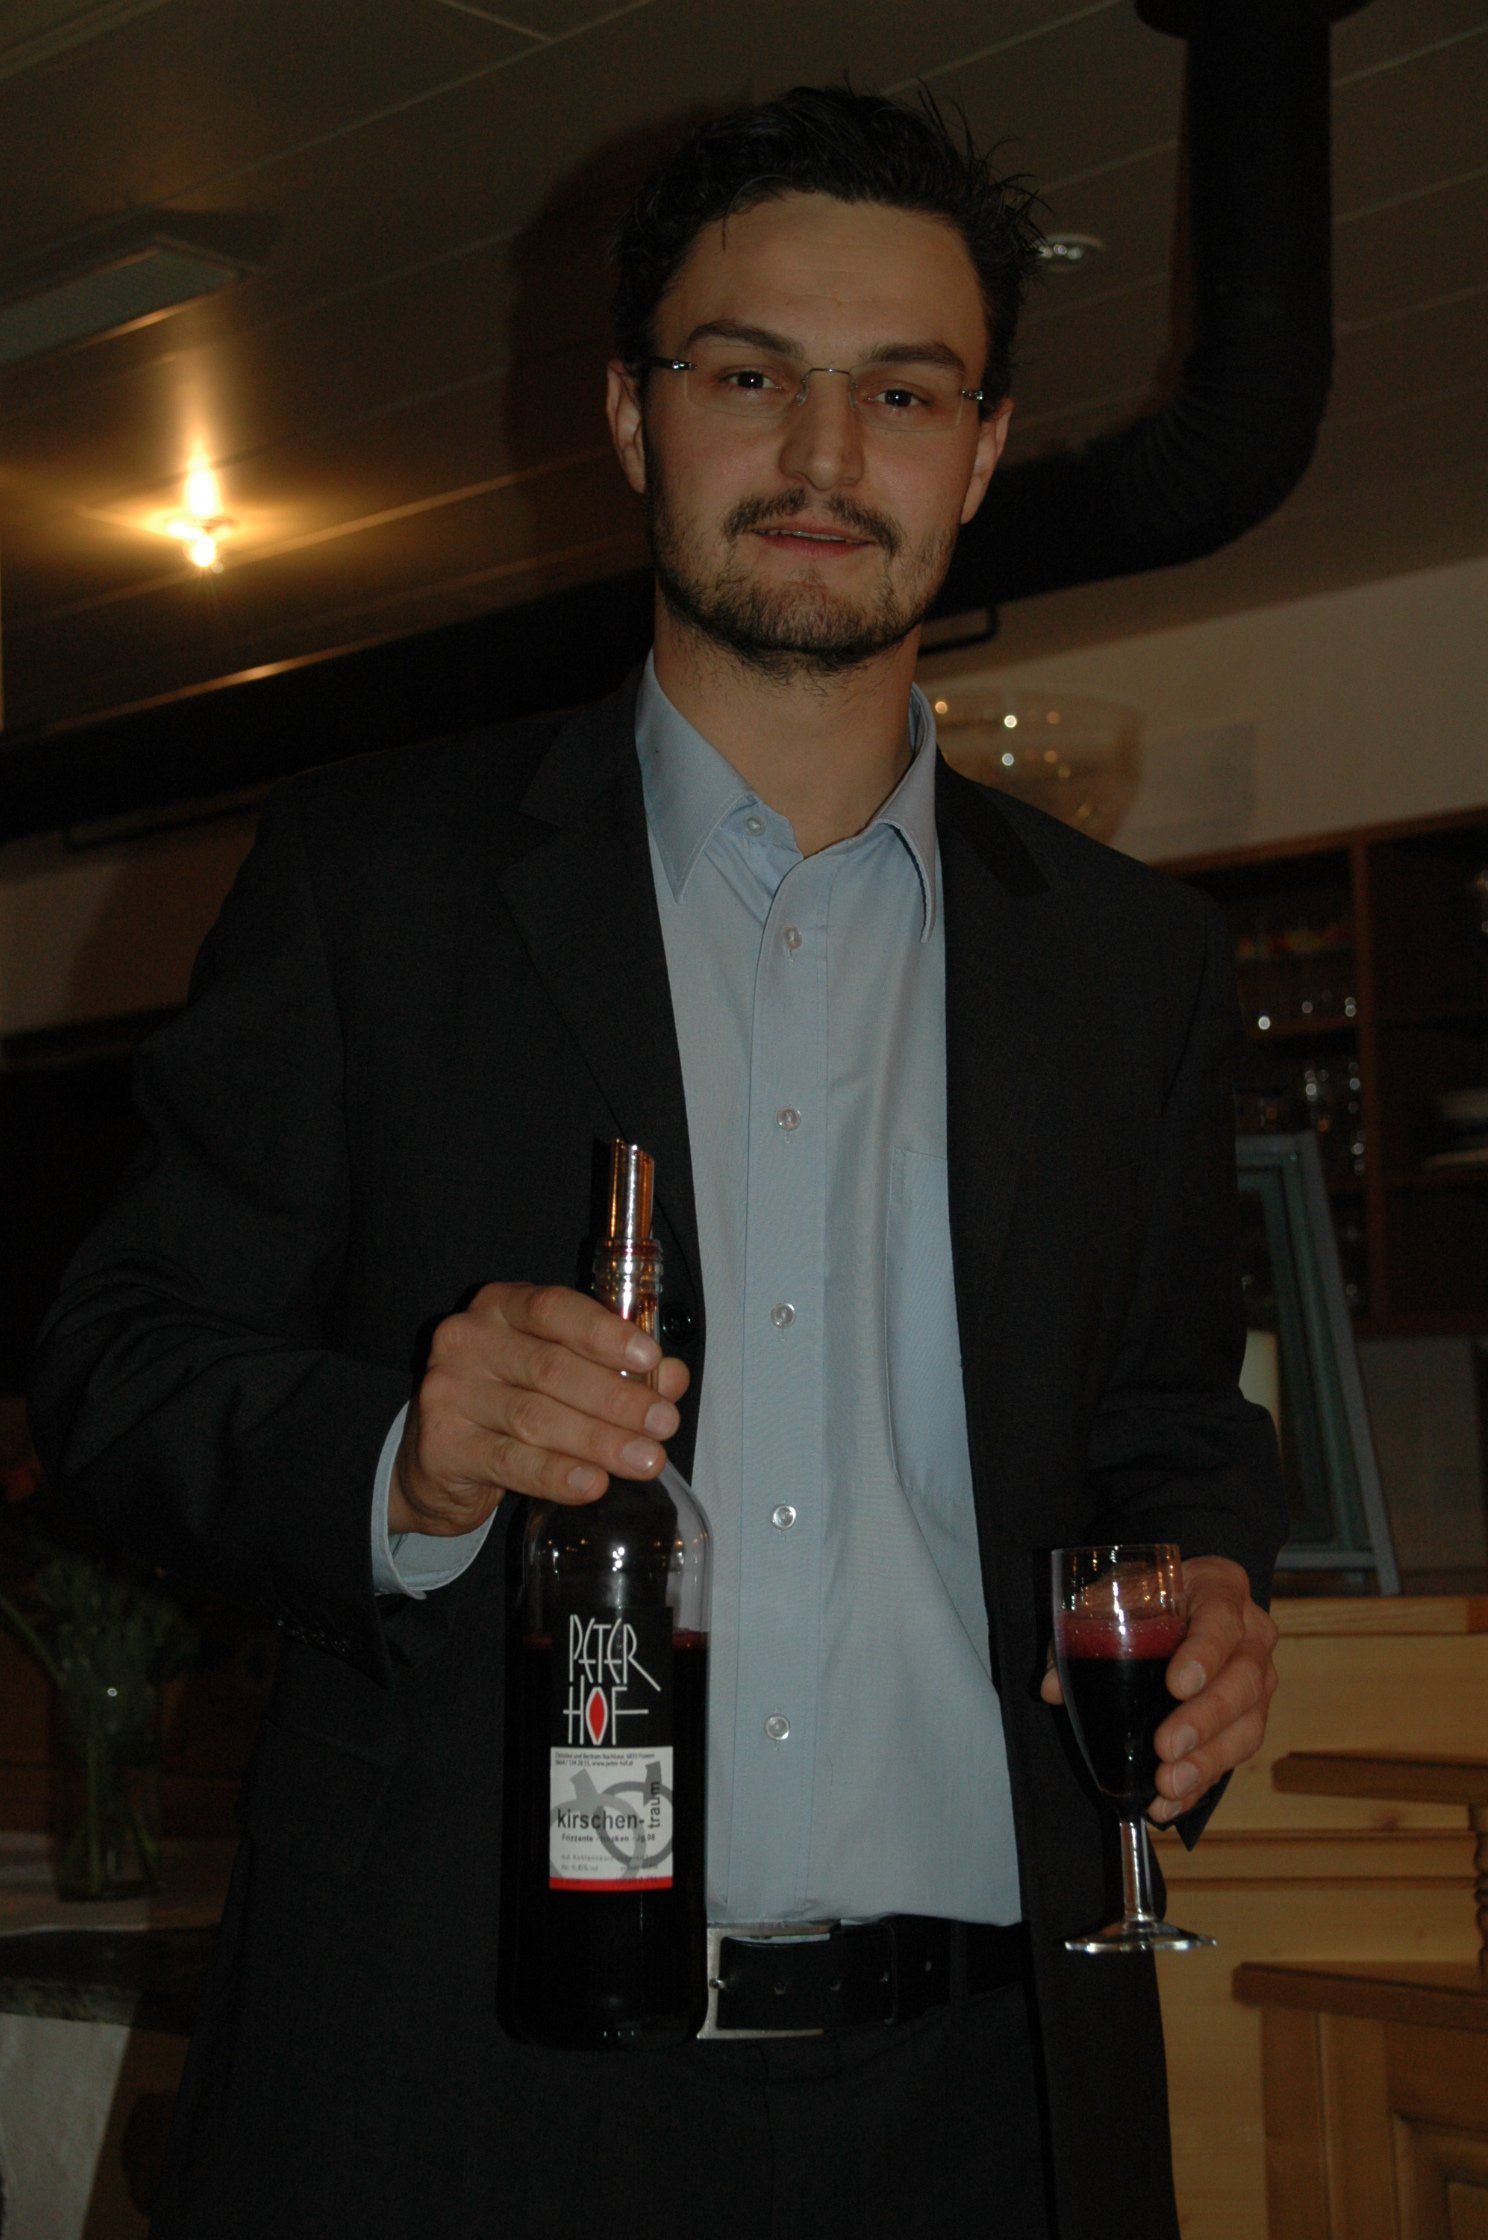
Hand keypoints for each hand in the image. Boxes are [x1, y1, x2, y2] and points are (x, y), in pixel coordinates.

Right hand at [389, 1282, 689, 1537]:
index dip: (605, 1333)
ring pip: (535, 1417)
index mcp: (502, 1307)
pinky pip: (510, 1461)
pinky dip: (556, 1474)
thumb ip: (618, 1369)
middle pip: (550, 1368)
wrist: (440, 1460)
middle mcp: (468, 1340)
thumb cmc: (512, 1400)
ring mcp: (448, 1392)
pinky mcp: (443, 1445)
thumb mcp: (563, 1374)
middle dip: (616, 1399)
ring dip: (598, 1441)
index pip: (554, 1308)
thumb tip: (672, 1378)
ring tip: (644, 1460)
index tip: (651, 1359)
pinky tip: (592, 1484)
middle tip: (664, 1425)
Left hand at [1040, 1554, 1278, 1823]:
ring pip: (1248, 1724)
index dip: (1204, 1652)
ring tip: (1168, 1785)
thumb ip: (1082, 1634)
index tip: (1178, 1685)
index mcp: (1220, 1588)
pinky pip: (1236, 1754)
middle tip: (1167, 1747)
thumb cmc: (1145, 1599)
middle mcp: (1251, 1633)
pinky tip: (1172, 1802)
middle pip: (1244, 1679)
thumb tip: (1050, 1687)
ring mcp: (1259, 1678)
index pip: (1220, 1617)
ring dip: (1208, 1761)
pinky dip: (1203, 1782)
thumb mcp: (1113, 1598)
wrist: (1178, 1607)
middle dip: (1205, 1719)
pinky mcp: (1251, 1717)